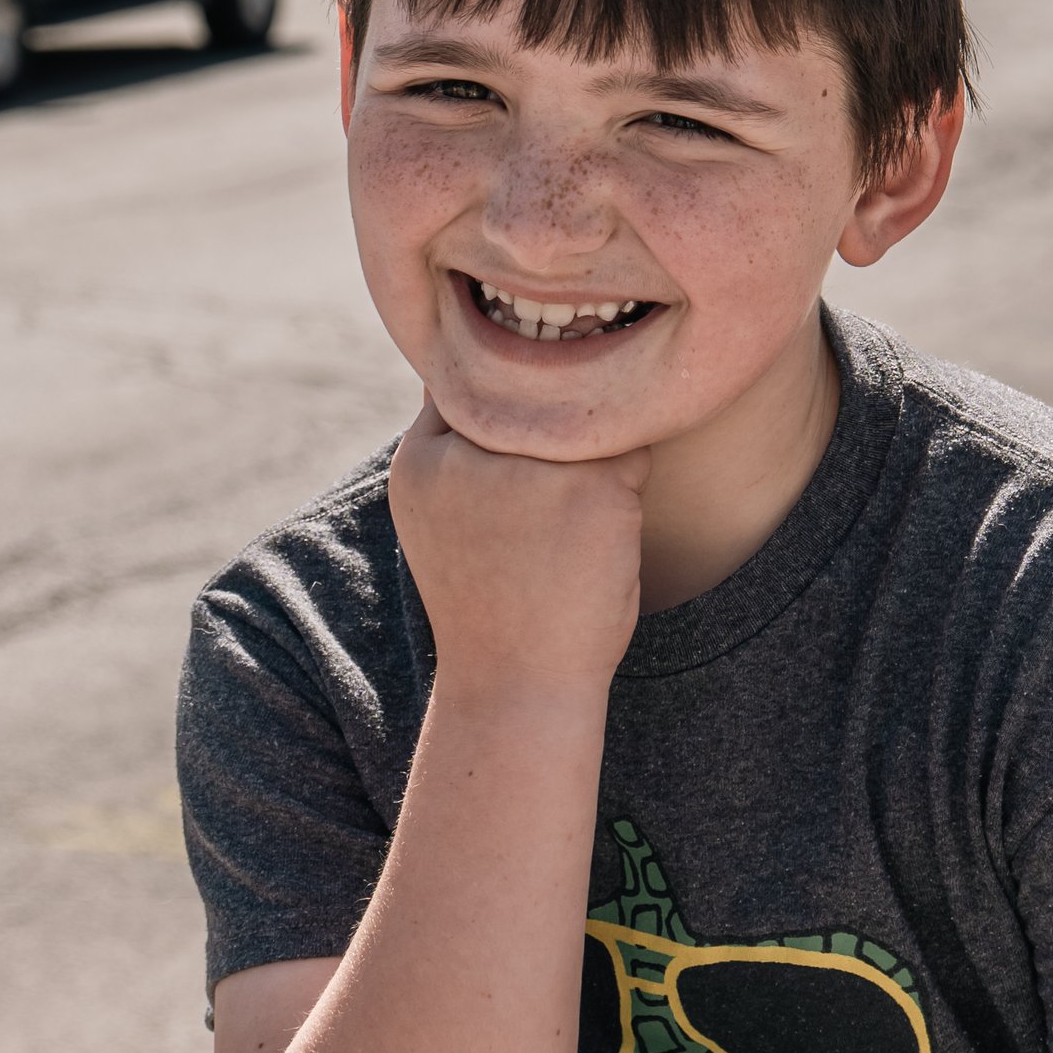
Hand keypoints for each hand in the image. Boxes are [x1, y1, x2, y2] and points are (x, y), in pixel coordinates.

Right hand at [387, 399, 650, 709]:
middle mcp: (469, 453)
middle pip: (539, 393)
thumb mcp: (437, 514)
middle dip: (554, 430)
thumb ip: (452, 444)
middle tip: (548, 505)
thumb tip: (487, 370)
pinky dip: (627, 488)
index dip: (509, 407)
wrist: (516, 682)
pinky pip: (632, 451)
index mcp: (419, 459)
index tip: (520, 454)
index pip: (473, 382)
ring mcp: (534, 466)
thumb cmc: (486, 599)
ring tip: (570, 526)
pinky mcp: (594, 485)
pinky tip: (598, 538)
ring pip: (589, 417)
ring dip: (594, 457)